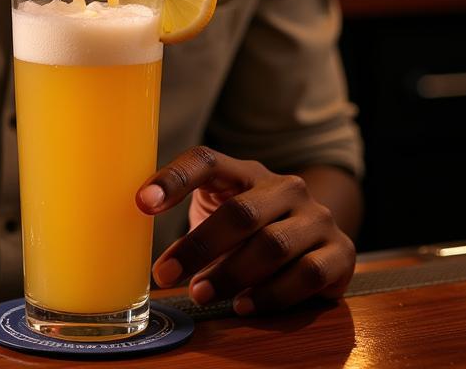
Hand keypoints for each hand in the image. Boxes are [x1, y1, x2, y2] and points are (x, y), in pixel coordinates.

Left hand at [137, 147, 355, 315]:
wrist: (317, 239)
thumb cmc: (251, 229)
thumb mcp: (218, 211)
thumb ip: (186, 212)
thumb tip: (124, 234)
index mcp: (246, 171)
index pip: (206, 160)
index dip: (173, 178)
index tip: (140, 203)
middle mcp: (285, 187)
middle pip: (240, 212)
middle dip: (199, 246)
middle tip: (165, 273)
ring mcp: (316, 218)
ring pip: (272, 245)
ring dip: (231, 274)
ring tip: (198, 293)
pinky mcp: (340, 253)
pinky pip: (306, 275)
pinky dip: (271, 295)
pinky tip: (243, 305)